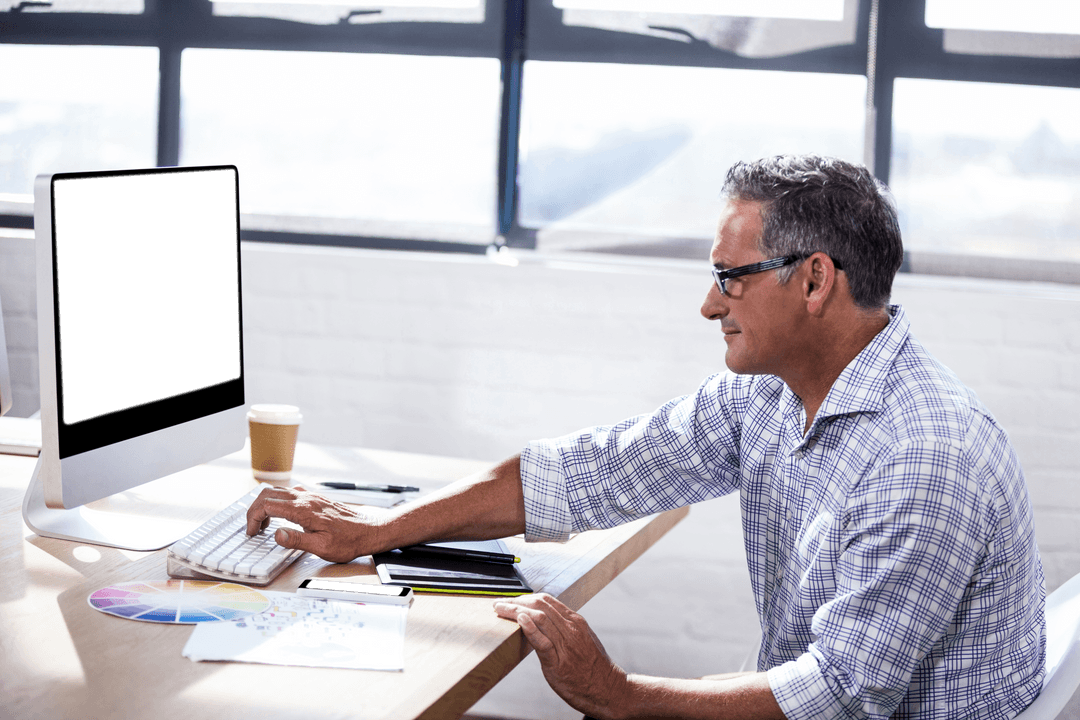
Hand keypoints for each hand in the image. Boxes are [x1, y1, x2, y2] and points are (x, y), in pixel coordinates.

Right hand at [245, 485, 386, 562]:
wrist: (369, 531)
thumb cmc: (348, 541)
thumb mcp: (322, 548)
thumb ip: (297, 541)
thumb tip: (277, 535)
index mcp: (305, 511)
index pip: (268, 505)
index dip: (254, 517)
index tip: (252, 532)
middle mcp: (306, 499)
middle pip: (269, 494)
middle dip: (254, 509)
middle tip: (253, 527)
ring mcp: (311, 497)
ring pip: (278, 491)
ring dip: (265, 504)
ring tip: (264, 524)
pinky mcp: (316, 499)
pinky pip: (290, 493)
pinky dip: (278, 502)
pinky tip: (282, 515)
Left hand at [494, 593, 627, 719]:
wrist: (608, 689)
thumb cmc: (594, 666)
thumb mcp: (582, 639)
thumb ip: (565, 628)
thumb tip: (543, 620)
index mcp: (575, 621)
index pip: (547, 600)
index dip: (525, 597)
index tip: (511, 599)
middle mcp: (571, 629)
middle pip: (540, 605)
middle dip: (516, 600)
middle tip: (500, 603)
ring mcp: (566, 645)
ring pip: (539, 618)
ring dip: (515, 610)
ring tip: (500, 609)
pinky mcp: (559, 663)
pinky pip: (543, 642)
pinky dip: (530, 628)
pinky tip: (520, 620)